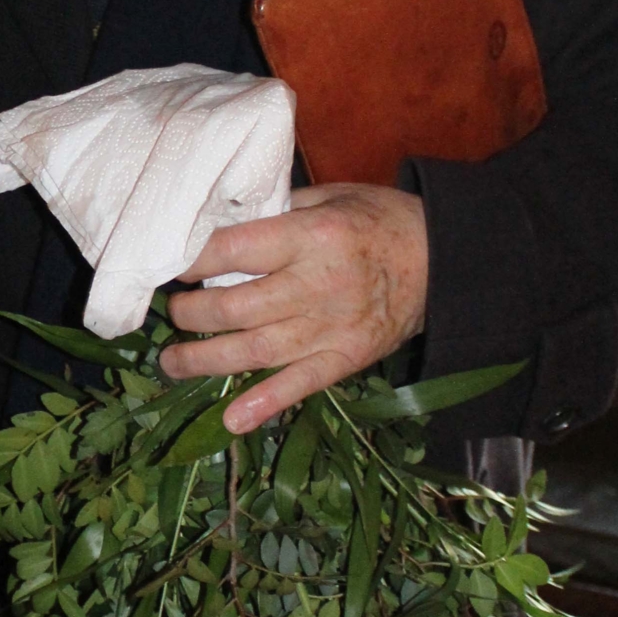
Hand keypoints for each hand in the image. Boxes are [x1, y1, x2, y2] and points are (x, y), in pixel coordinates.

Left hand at [161, 184, 428, 434]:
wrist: (445, 261)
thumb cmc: (380, 220)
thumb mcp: (331, 197)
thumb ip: (278, 211)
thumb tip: (220, 225)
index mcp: (313, 236)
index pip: (235, 251)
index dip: (194, 262)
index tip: (173, 267)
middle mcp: (319, 285)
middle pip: (237, 307)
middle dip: (193, 314)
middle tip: (173, 313)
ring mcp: (333, 328)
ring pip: (257, 350)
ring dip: (206, 360)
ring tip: (172, 362)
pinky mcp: (347, 359)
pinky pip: (300, 385)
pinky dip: (265, 403)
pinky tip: (231, 419)